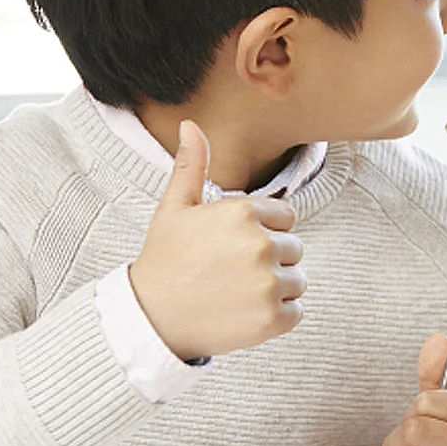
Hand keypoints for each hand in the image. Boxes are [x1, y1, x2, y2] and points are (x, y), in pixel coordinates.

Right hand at [128, 121, 305, 360]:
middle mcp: (261, 244)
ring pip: (296, 280)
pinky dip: (276, 317)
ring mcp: (268, 283)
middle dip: (269, 261)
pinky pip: (296, 312)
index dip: (262, 232)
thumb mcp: (174, 209)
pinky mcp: (273, 318)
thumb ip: (191, 165)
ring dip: (275, 289)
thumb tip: (190, 125)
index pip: (285, 217)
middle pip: (293, 249)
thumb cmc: (163, 261)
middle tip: (230, 274)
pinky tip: (243, 315)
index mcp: (244, 212)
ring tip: (236, 294)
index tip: (232, 248)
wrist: (149, 320)